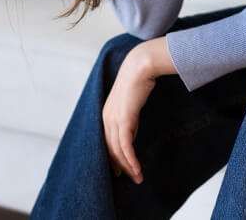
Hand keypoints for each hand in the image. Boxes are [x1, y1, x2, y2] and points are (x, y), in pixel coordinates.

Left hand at [102, 43, 161, 184]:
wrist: (139, 67)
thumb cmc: (137, 81)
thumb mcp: (130, 102)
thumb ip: (128, 116)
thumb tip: (131, 129)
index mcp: (106, 114)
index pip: (107, 142)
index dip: (113, 157)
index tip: (120, 170)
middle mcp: (107, 119)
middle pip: (110, 149)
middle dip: (119, 166)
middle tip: (129, 178)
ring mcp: (114, 120)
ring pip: (117, 151)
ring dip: (128, 167)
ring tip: (138, 178)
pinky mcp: (124, 120)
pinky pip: (125, 146)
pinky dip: (131, 160)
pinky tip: (137, 169)